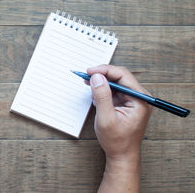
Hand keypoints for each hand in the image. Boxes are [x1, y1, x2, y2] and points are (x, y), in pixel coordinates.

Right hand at [87, 65, 151, 192]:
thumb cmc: (117, 141)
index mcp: (140, 100)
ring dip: (101, 83)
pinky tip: (96, 96)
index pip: (122, 75)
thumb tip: (97, 77)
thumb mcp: (106, 118)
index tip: (90, 71)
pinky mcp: (126, 102)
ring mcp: (133, 99)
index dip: (105, 70)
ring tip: (89, 88)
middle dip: (101, 76)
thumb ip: (102, 96)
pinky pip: (114, 90)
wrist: (121, 155)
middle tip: (86, 77)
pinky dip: (103, 90)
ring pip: (115, 82)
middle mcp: (139, 97)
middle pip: (119, 76)